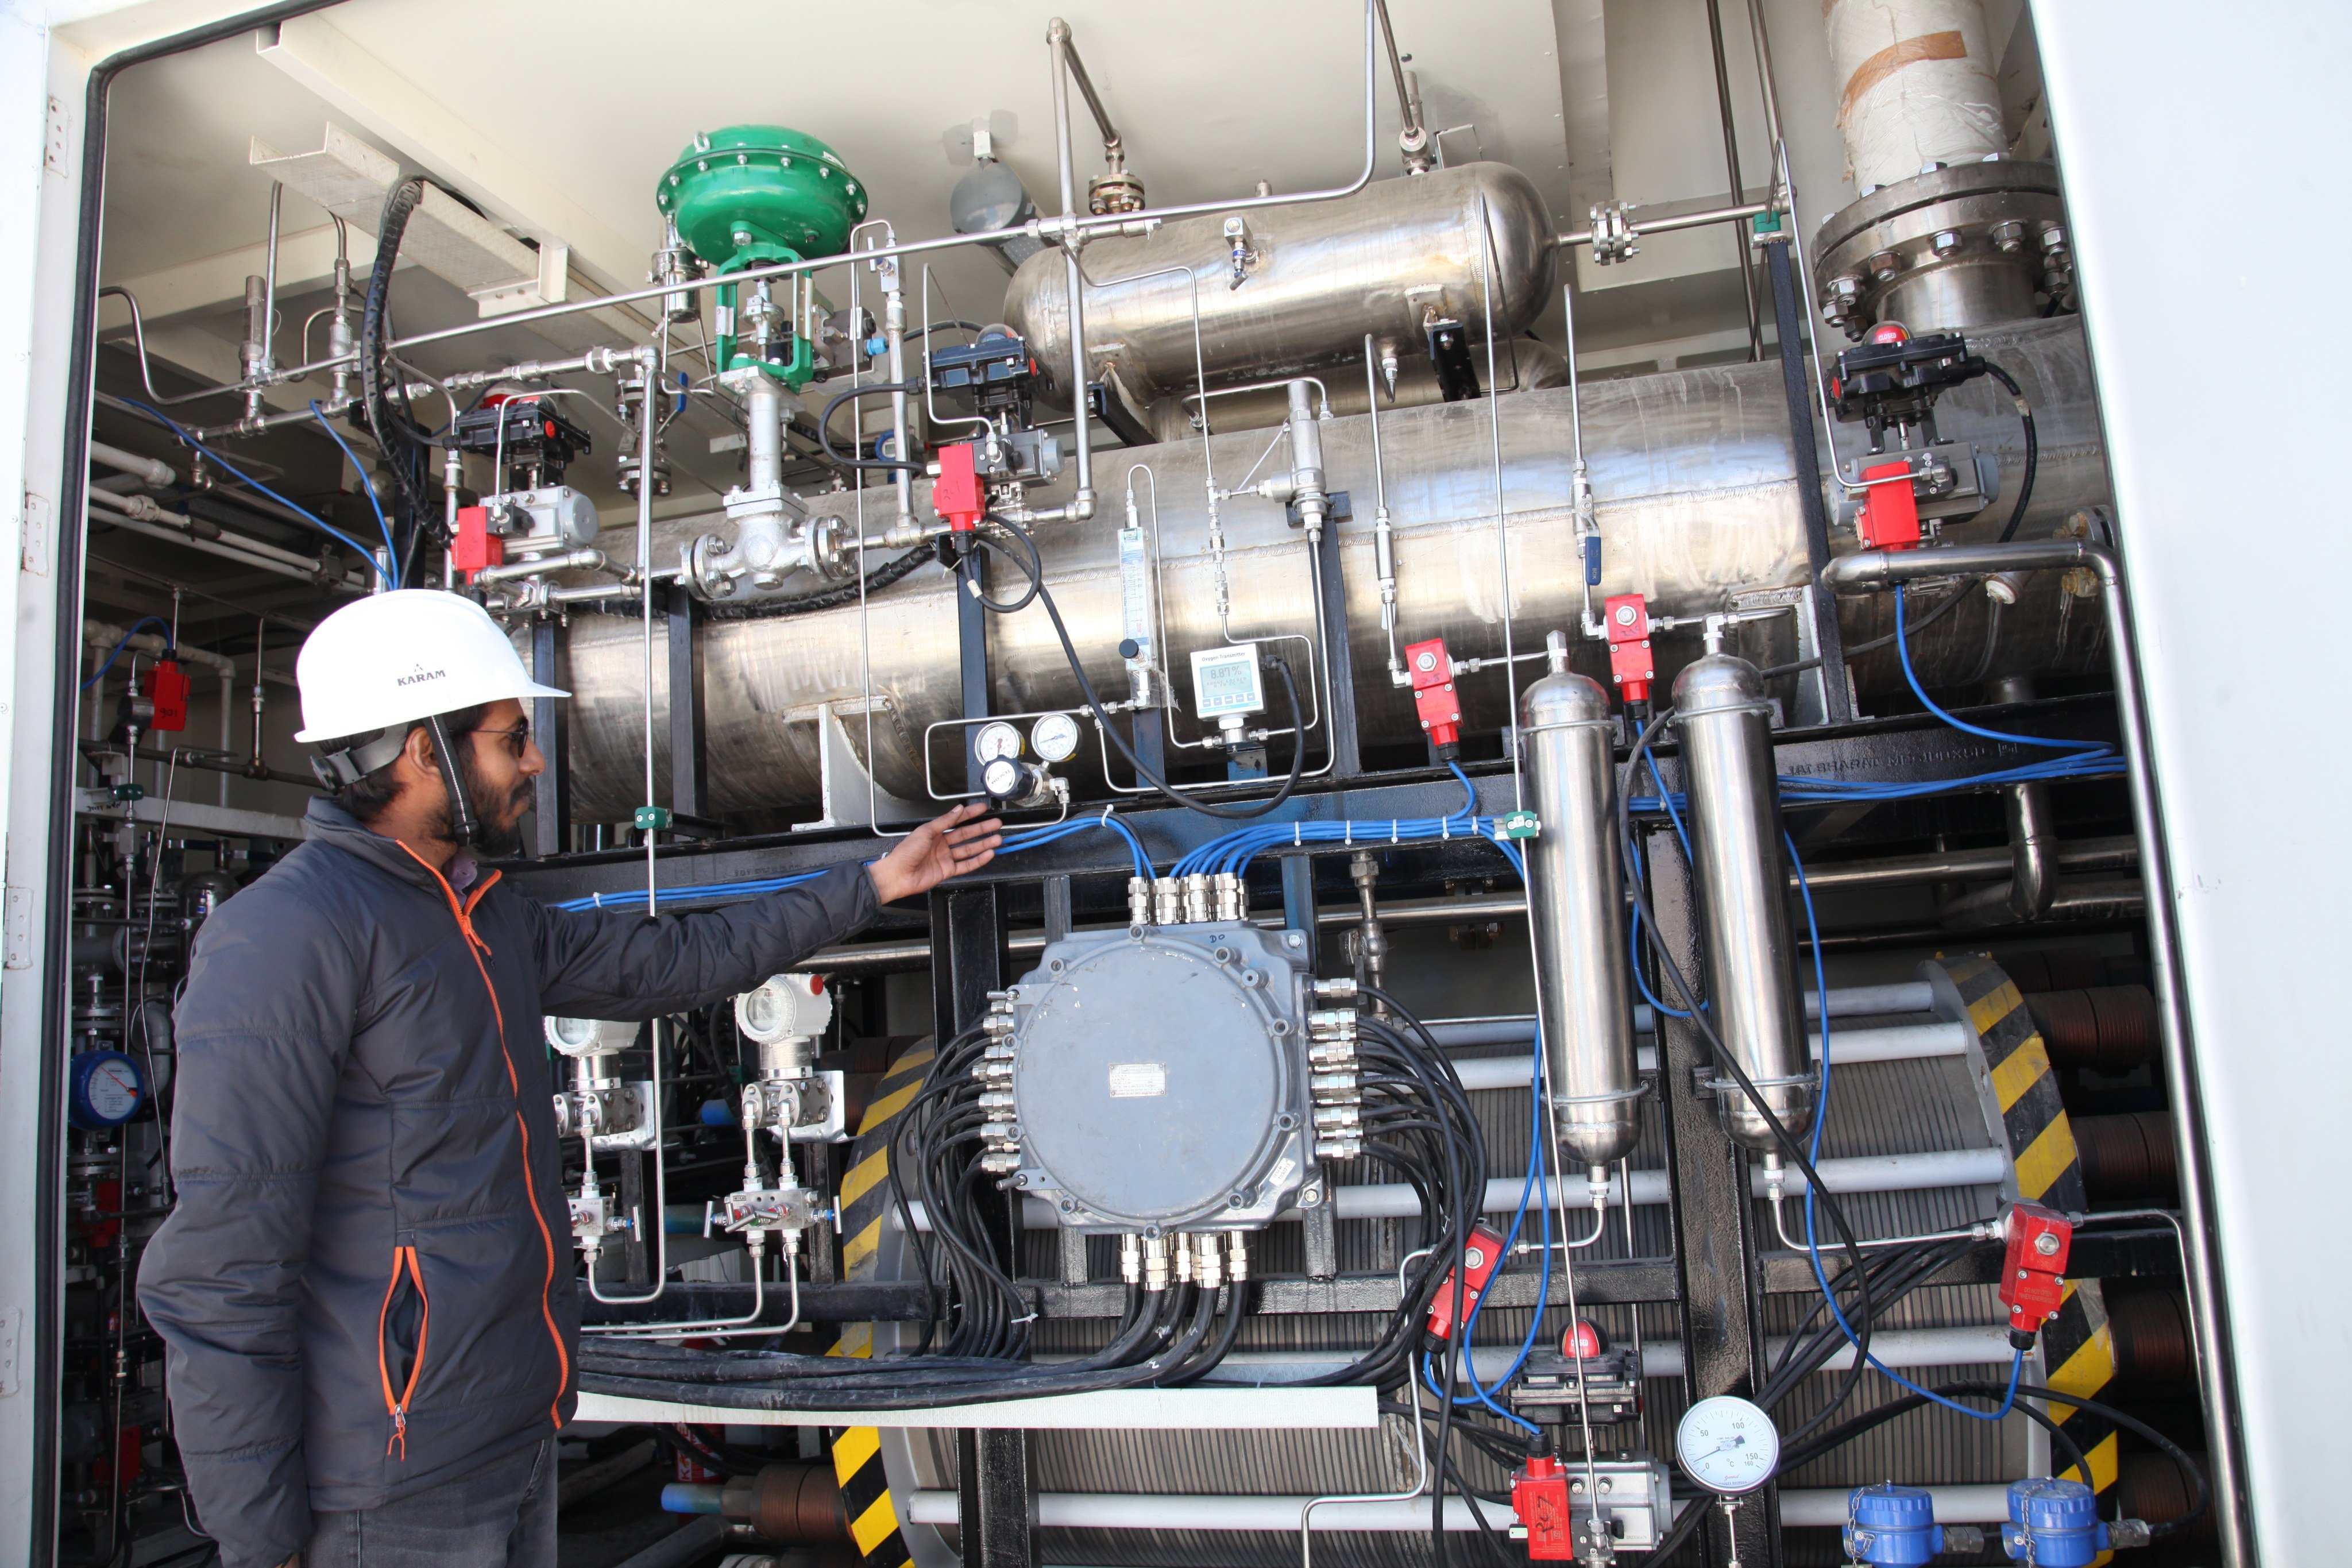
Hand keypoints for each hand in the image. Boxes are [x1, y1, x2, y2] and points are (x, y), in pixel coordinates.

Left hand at [867, 804, 1001, 904]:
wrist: (898, 875)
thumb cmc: (906, 852)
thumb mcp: (926, 831)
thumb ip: (944, 821)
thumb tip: (958, 809)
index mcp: (934, 832)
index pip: (956, 820)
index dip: (970, 814)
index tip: (982, 809)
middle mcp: (941, 844)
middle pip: (966, 835)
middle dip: (982, 829)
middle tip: (996, 824)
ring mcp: (945, 858)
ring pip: (969, 850)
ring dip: (983, 844)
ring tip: (997, 839)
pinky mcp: (947, 871)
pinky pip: (966, 865)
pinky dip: (978, 860)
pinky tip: (988, 854)